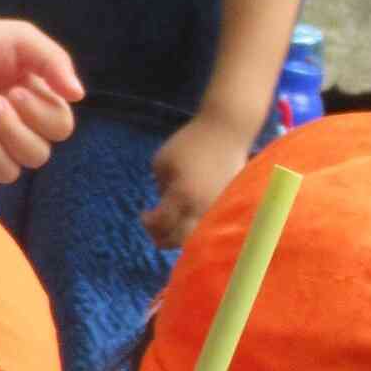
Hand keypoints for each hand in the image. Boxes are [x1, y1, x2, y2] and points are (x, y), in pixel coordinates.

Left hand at [0, 14, 81, 195]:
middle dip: (13, 130)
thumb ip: (54, 62)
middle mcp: (18, 130)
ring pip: (7, 173)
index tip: (15, 90)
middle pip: (36, 156)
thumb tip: (78, 95)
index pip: (60, 129)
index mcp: (40, 104)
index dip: (40, 117)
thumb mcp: (22, 40)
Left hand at [142, 116, 249, 251]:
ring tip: (171, 228)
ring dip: (181, 237)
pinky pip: (210, 225)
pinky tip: (188, 219)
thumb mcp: (162, 160)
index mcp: (182, 195)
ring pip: (198, 236)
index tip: (143, 214)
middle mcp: (201, 206)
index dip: (148, 223)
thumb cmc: (191, 142)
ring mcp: (217, 207)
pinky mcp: (227, 204)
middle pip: (179, 238)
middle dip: (163, 239)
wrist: (227, 131)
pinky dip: (197, 228)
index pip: (161, 222)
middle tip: (154, 232)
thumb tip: (164, 202)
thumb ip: (159, 185)